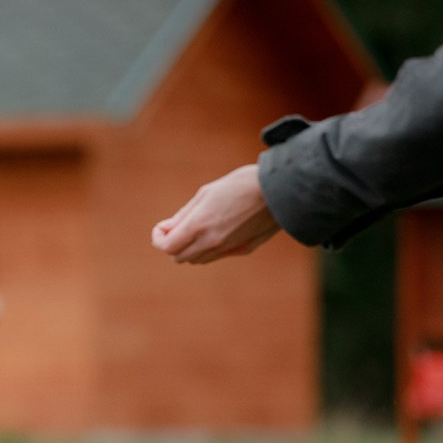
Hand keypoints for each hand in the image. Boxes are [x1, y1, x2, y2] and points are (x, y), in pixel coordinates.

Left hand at [151, 165, 279, 263]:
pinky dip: (211, 248)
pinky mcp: (243, 250)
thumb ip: (185, 213)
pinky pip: (217, 256)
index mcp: (199, 225)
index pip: (166, 246)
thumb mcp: (208, 192)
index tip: (163, 227)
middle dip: (174, 244)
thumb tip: (168, 228)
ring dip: (191, 248)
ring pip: (198, 259)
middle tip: (179, 227)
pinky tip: (220, 230)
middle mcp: (212, 242)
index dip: (159, 237)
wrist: (282, 189)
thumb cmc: (243, 183)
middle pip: (179, 257)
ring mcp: (228, 249)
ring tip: (200, 227)